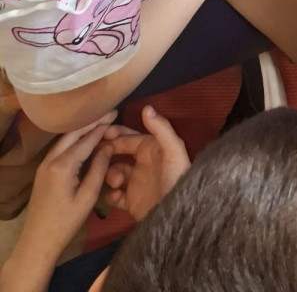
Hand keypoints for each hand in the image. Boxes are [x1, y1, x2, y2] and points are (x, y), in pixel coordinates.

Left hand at [4, 116, 115, 284]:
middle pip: (73, 133)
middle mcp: (51, 160)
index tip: (116, 114)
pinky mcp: (42, 171)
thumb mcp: (87, 198)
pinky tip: (84, 139)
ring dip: (82, 129)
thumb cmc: (65, 223)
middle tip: (110, 113)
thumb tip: (108, 146)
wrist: (37, 242)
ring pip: (65, 139)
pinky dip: (73, 139)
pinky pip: (60, 147)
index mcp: (63, 166)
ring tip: (100, 122)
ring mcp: (44, 165)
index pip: (86, 139)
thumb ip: (98, 169)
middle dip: (91, 122)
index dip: (101, 126)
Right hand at [102, 106, 190, 220]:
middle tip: (96, 156)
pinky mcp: (131, 202)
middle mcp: (142, 164)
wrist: (176, 214)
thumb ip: (161, 128)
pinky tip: (116, 196)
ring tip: (116, 183)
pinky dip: (111, 196)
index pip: (129, 137)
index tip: (100, 134)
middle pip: (118, 154)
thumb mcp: (173, 151)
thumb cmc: (176, 178)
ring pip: (114, 174)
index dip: (115, 135)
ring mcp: (135, 183)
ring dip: (110, 176)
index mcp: (151, 149)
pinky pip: (114, 196)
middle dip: (107, 153)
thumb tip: (146, 107)